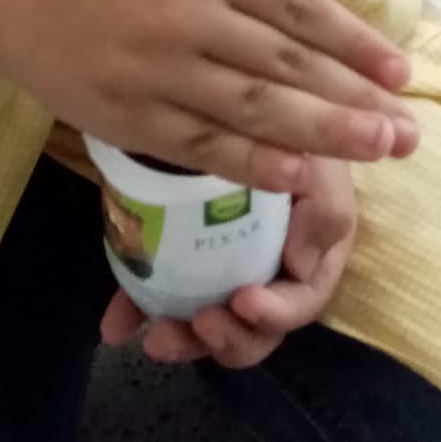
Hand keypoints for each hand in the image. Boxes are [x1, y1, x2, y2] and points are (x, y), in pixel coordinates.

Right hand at [0, 0, 417, 192]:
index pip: (298, 9)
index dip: (354, 43)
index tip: (400, 73)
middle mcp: (190, 17)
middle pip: (287, 67)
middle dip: (355, 101)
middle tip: (409, 132)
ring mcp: (158, 72)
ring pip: (254, 111)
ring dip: (323, 136)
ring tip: (375, 153)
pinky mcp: (128, 115)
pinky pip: (199, 146)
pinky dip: (251, 163)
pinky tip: (296, 177)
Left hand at [100, 157, 356, 369]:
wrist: (248, 102)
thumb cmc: (296, 140)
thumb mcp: (322, 166)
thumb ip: (326, 211)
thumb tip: (301, 267)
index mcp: (308, 262)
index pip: (299, 303)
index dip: (275, 314)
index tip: (244, 301)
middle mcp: (268, 277)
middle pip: (253, 330)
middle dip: (227, 339)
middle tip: (201, 323)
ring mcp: (222, 272)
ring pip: (207, 324)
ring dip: (183, 339)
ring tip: (156, 336)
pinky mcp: (181, 257)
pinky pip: (160, 294)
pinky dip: (138, 312)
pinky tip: (114, 326)